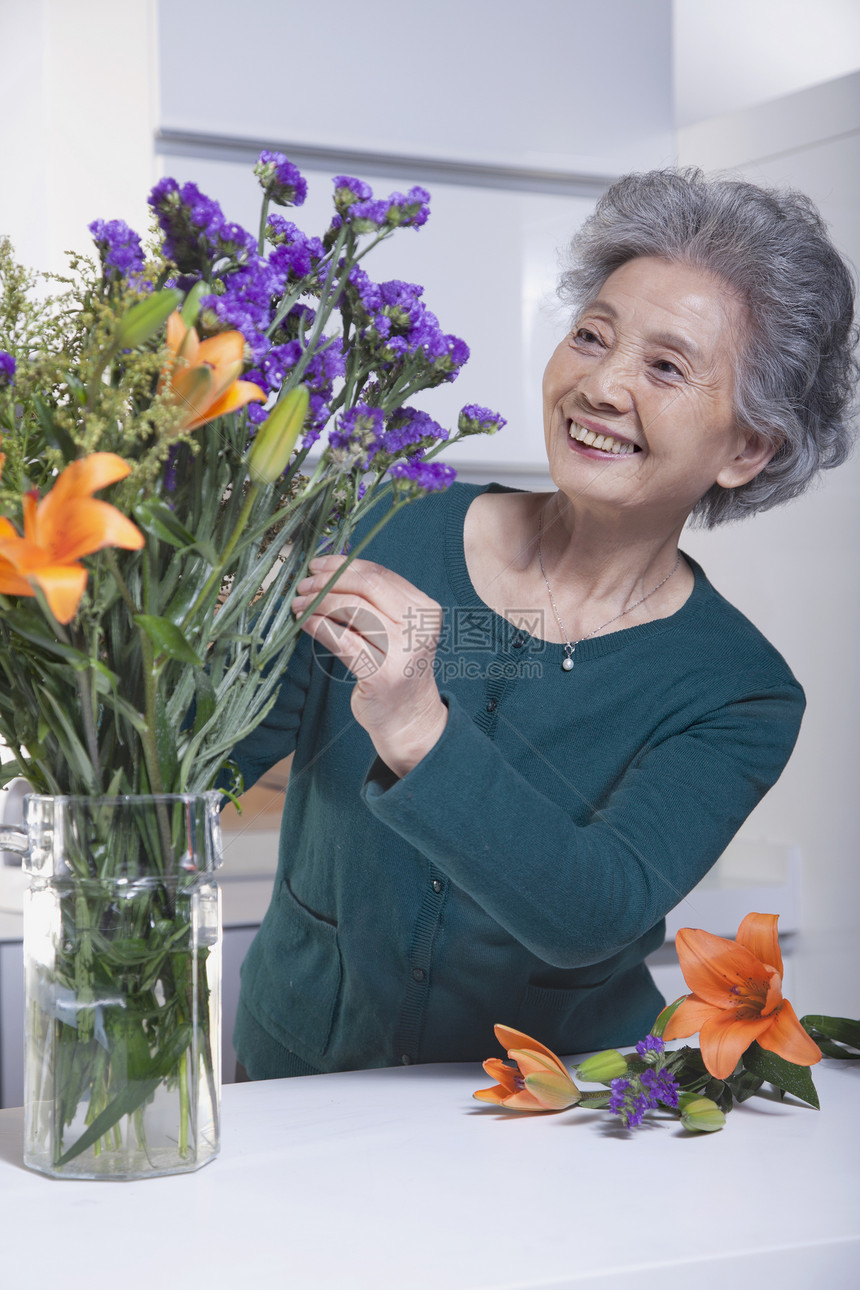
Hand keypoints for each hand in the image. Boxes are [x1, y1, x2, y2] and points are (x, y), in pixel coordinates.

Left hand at [292, 555, 447, 777]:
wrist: (409, 717)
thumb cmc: (396, 669)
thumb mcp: (397, 629)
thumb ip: (375, 603)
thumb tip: (329, 572)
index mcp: (424, 608)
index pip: (380, 574)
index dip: (345, 565)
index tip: (319, 565)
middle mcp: (418, 625)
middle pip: (367, 586)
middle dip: (329, 581)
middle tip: (304, 584)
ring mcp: (402, 649)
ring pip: (353, 609)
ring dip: (319, 602)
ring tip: (299, 604)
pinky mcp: (382, 672)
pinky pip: (342, 639)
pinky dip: (319, 626)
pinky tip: (305, 623)